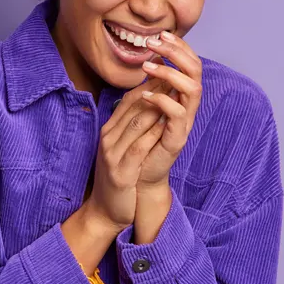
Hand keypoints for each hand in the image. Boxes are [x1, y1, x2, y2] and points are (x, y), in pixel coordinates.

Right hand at [82, 80, 170, 230]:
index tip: (171, 73)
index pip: (130, 99)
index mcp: (109, 130)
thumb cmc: (120, 176)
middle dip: (158, 90)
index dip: (151, 84)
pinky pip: (138, 148)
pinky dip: (154, 134)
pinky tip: (168, 125)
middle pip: (134, 106)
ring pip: (136, 123)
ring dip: (158, 107)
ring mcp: (112, 154)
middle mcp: (108, 138)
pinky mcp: (120, 172)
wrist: (105, 211)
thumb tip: (153, 100)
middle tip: (178, 77)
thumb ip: (133, 125)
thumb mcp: (123, 147)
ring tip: (178, 95)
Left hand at [134, 30, 202, 187]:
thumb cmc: (140, 140)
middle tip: (153, 43)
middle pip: (197, 70)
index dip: (180, 46)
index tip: (160, 34)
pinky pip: (178, 114)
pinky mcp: (177, 138)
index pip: (190, 63)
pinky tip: (145, 95)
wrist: (138, 176)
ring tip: (147, 67)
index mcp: (182, 97)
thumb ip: (151, 86)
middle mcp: (188, 107)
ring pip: (192, 89)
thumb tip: (152, 58)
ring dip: (170, 73)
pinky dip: (162, 100)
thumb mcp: (144, 107)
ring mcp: (185, 123)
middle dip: (177, 52)